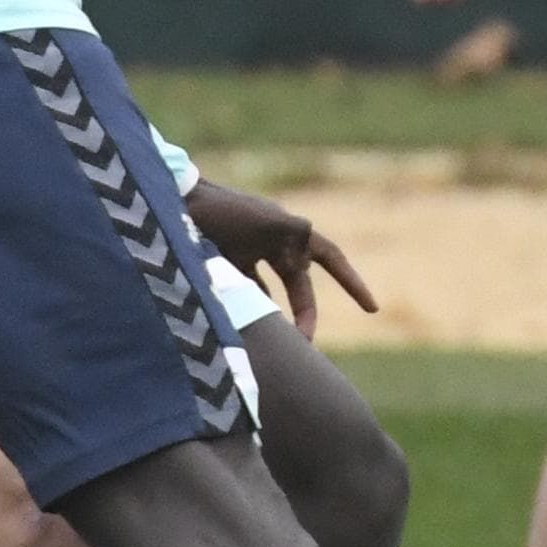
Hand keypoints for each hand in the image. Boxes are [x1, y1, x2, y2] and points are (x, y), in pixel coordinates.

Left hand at [179, 175, 377, 332]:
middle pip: (300, 283)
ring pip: (271, 290)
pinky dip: (246, 305)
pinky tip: (244, 324)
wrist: (173, 202)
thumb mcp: (264, 219)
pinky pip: (242, 289)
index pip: (330, 258)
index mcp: (289, 231)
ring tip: (274, 340)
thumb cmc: (221, 211)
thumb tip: (309, 249)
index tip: (372, 309)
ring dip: (275, 313)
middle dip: (306, 313)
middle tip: (306, 344)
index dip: (352, 282)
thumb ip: (293, 231)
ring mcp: (247, 251)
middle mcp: (273, 242)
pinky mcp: (223, 260)